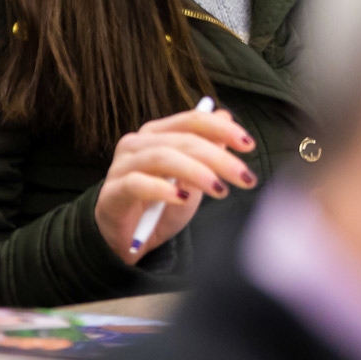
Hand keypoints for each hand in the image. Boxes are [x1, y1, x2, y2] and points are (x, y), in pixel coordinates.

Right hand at [94, 105, 257, 259]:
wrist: (128, 242)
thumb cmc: (162, 207)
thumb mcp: (194, 180)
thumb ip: (208, 150)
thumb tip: (225, 116)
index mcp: (158, 134)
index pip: (193, 120)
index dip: (222, 129)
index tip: (249, 145)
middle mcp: (138, 144)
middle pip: (183, 139)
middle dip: (219, 157)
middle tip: (244, 176)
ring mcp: (122, 166)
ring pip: (162, 157)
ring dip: (196, 171)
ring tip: (219, 189)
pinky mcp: (111, 192)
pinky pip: (138, 184)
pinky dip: (163, 189)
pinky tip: (182, 199)